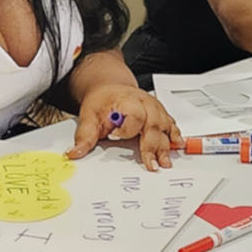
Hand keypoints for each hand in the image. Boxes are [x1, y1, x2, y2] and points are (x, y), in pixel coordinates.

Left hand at [66, 84, 182, 170]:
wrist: (109, 87)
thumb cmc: (102, 100)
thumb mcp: (89, 115)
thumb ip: (84, 136)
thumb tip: (74, 153)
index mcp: (128, 101)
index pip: (135, 116)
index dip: (127, 128)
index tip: (115, 137)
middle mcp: (145, 103)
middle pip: (154, 124)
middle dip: (153, 146)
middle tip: (152, 164)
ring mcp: (155, 108)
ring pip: (165, 126)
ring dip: (166, 144)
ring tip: (165, 161)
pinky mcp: (160, 113)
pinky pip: (171, 124)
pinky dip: (175, 135)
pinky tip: (177, 146)